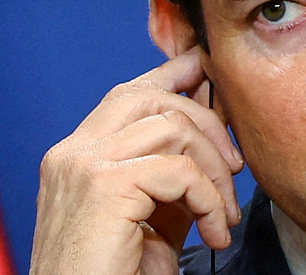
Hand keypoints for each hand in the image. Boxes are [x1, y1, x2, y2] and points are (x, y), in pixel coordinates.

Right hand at [30, 48, 243, 274]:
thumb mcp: (153, 216)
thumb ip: (174, 173)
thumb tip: (213, 133)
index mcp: (76, 155)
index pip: (129, 94)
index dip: (173, 77)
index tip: (207, 73)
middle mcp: (72, 153)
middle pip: (153, 98)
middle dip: (207, 124)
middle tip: (233, 169)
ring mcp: (82, 165)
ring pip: (173, 128)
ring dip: (213, 172)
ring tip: (222, 216)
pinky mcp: (103, 186)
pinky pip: (180, 171)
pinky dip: (209, 200)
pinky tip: (213, 233)